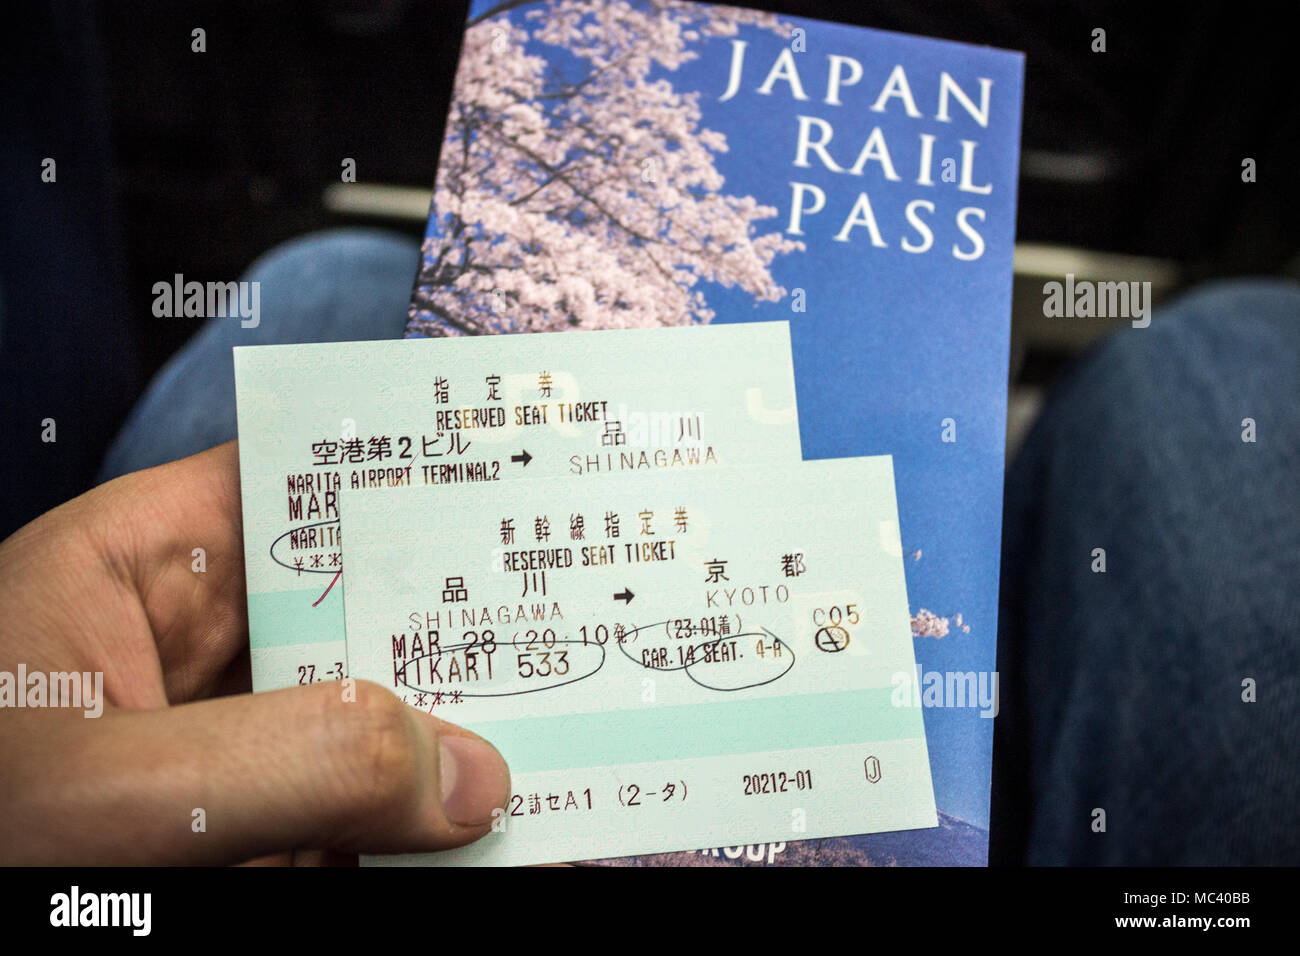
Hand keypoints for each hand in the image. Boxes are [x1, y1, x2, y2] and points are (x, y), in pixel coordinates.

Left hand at [0, 442, 508, 864]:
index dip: (389, 475)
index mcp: (127, 579)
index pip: (280, 486)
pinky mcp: (242, 840)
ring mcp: (221, 754)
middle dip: (447, 623)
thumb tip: (465, 773)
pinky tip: (483, 823)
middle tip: (561, 619)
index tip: (504, 484)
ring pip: (362, 717)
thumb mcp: (104, 797)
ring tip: (557, 720)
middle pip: (347, 608)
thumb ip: (287, 763)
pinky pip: (350, 815)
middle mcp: (185, 655)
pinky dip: (415, 826)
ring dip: (446, 730)